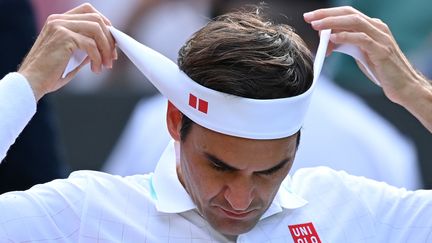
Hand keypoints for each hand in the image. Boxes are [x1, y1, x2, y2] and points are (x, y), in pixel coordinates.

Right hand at [18, 3, 116, 100]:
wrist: (32, 83)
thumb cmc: (50, 73)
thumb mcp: (72, 56)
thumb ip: (86, 47)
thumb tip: (106, 46)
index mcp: (59, 21)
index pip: (89, 11)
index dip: (105, 25)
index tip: (112, 44)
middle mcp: (58, 20)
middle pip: (96, 18)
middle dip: (109, 39)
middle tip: (112, 58)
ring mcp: (60, 26)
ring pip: (97, 29)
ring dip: (106, 49)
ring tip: (106, 65)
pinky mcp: (63, 37)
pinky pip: (91, 45)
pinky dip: (98, 58)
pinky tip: (95, 69)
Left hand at [303, 6, 424, 105]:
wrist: (403, 86)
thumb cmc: (381, 70)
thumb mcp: (360, 54)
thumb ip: (347, 44)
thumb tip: (328, 40)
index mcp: (372, 27)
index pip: (347, 13)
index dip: (328, 13)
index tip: (311, 17)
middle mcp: (377, 28)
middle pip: (349, 13)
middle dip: (326, 14)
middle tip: (309, 18)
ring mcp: (381, 38)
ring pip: (355, 22)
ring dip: (333, 23)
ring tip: (317, 26)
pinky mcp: (382, 51)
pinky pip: (362, 39)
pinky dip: (346, 36)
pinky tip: (333, 38)